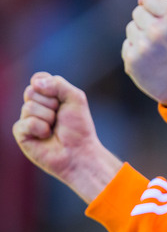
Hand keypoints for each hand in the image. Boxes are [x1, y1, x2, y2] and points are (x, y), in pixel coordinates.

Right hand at [12, 73, 121, 202]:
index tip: (61, 98)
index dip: (49, 86)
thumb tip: (35, 83)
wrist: (79, 152)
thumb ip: (58, 84)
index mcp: (47, 95)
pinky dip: (41, 129)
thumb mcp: (75, 98)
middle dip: (51, 103)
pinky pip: (26, 123)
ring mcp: (26, 119)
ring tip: (54, 128)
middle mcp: (35, 106)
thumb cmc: (79, 126)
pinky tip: (46, 136)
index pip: (38, 79)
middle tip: (60, 116)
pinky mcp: (21, 134)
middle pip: (31, 91)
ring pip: (28, 107)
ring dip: (48, 117)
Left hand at [122, 0, 166, 105]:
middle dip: (146, 22)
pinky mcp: (132, 60)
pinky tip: (150, 61)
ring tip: (157, 51)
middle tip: (160, 38)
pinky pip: (127, 45)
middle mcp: (158, 30)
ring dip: (141, 36)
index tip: (158, 16)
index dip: (152, 6)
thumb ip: (166, 11)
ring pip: (131, 28)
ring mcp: (143, 45)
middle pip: (137, 12)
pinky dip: (136, 51)